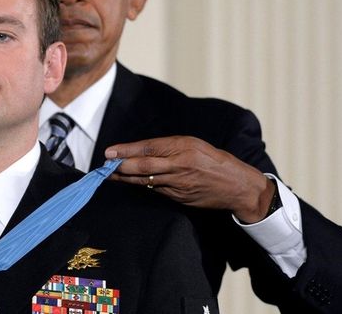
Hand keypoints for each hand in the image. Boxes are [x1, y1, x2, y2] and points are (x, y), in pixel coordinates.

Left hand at [105, 136, 273, 222]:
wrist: (237, 186)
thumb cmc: (214, 160)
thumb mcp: (193, 144)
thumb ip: (169, 147)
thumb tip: (141, 150)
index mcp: (184, 147)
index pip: (149, 148)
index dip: (126, 150)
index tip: (109, 151)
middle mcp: (180, 165)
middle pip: (143, 167)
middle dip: (120, 166)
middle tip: (104, 165)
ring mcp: (179, 184)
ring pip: (145, 181)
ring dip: (126, 178)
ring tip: (110, 175)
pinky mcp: (179, 198)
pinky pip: (156, 191)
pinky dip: (141, 186)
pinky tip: (129, 183)